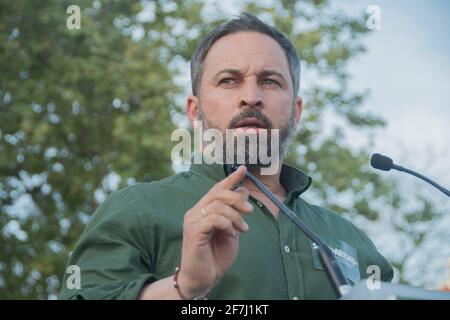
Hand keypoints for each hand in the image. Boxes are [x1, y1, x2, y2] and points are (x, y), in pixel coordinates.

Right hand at [178, 165, 252, 297]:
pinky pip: (213, 218)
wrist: (203, 278)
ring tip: (243, 229)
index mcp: (202, 210)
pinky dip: (227, 223)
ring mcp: (192, 221)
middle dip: (236, 199)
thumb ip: (235, 212)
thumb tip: (243, 191)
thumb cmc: (215, 256)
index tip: (243, 169)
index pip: (216, 189)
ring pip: (217, 205)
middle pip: (217, 193)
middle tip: (249, 211)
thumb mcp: (231, 231)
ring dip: (235, 216)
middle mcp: (194, 212)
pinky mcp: (193, 232)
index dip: (230, 178)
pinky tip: (233, 232)